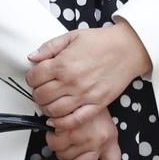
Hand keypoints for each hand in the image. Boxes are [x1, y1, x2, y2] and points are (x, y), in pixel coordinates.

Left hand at [26, 22, 150, 118]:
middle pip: (41, 96)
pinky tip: (56, 120)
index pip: (34, 78)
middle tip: (41, 90)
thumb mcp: (71, 37)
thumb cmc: (100, 41)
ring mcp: (85, 95)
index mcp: (63, 64)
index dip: (31, 78)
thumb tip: (32, 58)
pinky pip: (75, 120)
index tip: (35, 77)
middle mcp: (72, 82)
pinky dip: (62, 123)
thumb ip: (49, 47)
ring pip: (54, 111)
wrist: (128, 49)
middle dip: (37, 93)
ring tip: (49, 102)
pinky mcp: (97, 105)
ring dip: (46, 108)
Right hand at [41, 105, 124, 159]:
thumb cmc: (95, 109)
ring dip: (57, 142)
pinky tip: (56, 125)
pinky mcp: (68, 128)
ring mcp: (81, 136)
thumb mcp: (108, 134)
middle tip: (67, 139)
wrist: (89, 84)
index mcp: (107, 145)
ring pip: (61, 152)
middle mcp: (96, 143)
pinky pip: (54, 141)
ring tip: (63, 129)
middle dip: (65, 153)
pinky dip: (51, 135)